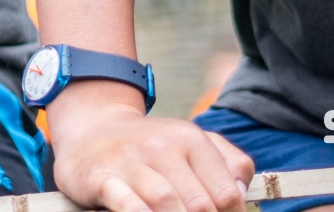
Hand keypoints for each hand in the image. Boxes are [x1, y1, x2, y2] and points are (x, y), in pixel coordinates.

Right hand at [47, 85, 252, 211]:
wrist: (92, 128)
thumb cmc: (153, 147)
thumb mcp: (192, 141)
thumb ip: (229, 162)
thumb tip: (241, 192)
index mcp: (191, 139)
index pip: (226, 193)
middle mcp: (162, 147)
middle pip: (199, 204)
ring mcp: (130, 161)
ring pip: (166, 203)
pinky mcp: (101, 177)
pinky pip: (126, 203)